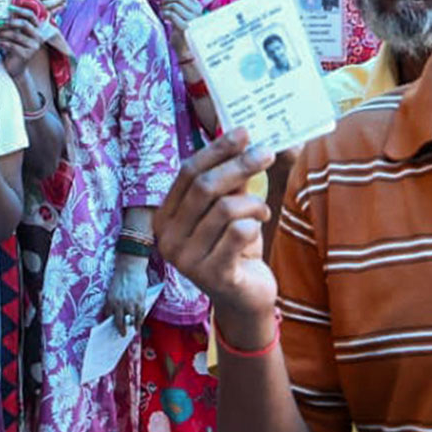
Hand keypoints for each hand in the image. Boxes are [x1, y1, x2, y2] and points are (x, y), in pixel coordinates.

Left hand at [0, 4, 43, 80]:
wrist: (15, 67)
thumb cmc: (14, 48)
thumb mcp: (15, 34)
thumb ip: (13, 25)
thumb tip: (3, 13)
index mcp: (36, 29)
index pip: (31, 16)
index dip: (20, 10)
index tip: (8, 8)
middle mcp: (38, 37)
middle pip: (24, 24)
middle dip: (8, 22)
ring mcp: (34, 46)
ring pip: (16, 35)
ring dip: (1, 33)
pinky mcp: (27, 55)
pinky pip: (12, 45)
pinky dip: (1, 43)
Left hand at [103, 254, 150, 339]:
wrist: (130, 267)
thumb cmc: (121, 277)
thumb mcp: (112, 290)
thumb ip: (113, 301)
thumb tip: (112, 312)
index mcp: (110, 301)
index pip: (108, 316)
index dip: (110, 323)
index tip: (110, 329)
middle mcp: (118, 304)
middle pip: (118, 322)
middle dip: (120, 330)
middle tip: (122, 334)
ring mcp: (129, 304)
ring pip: (129, 320)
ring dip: (130, 327)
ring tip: (131, 331)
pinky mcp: (139, 302)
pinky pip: (139, 316)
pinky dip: (138, 322)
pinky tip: (137, 326)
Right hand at [157, 130, 277, 328]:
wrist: (244, 299)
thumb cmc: (234, 248)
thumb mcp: (229, 210)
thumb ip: (231, 181)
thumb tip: (246, 141)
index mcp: (165, 219)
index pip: (187, 173)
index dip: (216, 150)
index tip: (242, 132)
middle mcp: (168, 240)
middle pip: (205, 187)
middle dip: (240, 165)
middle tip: (267, 153)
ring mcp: (187, 261)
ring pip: (226, 209)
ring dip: (253, 203)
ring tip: (263, 209)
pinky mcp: (213, 276)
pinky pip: (239, 232)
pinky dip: (254, 224)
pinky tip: (257, 230)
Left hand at [160, 0, 204, 52]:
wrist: (186, 50)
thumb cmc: (182, 32)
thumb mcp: (182, 15)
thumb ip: (179, 4)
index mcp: (197, 7)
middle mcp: (197, 12)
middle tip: (161, 3)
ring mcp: (192, 20)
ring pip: (175, 5)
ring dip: (165, 7)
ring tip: (162, 11)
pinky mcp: (186, 28)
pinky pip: (172, 15)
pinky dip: (165, 14)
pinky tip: (164, 18)